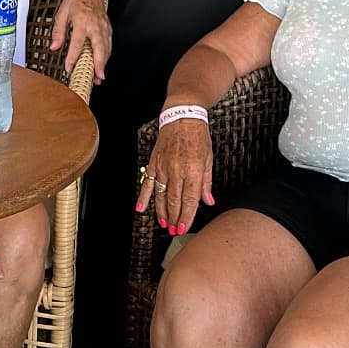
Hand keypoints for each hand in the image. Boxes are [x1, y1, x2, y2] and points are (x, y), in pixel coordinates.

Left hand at [50, 0, 111, 80]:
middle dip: (99, 64)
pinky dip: (106, 56)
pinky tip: (102, 64)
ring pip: (106, 48)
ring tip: (99, 77)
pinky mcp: (108, 29)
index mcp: (82, 20)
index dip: (73, 57)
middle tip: (97, 77)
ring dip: (104, 63)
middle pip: (99, 47)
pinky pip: (109, 45)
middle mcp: (95, 25)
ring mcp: (104, 27)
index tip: (69, 67)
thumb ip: (58, 31)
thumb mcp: (62, 12)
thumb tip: (54, 46)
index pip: (78, 42)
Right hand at [135, 117, 214, 236]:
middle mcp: (176, 170)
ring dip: (162, 212)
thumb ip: (206, 182)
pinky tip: (140, 208)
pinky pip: (147, 183)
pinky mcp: (154, 163)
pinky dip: (144, 197)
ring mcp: (163, 167)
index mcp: (193, 170)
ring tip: (164, 224)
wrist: (182, 116)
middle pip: (174, 201)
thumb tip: (208, 201)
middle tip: (174, 231)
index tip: (184, 228)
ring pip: (160, 195)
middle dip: (174, 219)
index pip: (189, 200)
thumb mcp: (208, 159)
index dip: (186, 217)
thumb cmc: (198, 136)